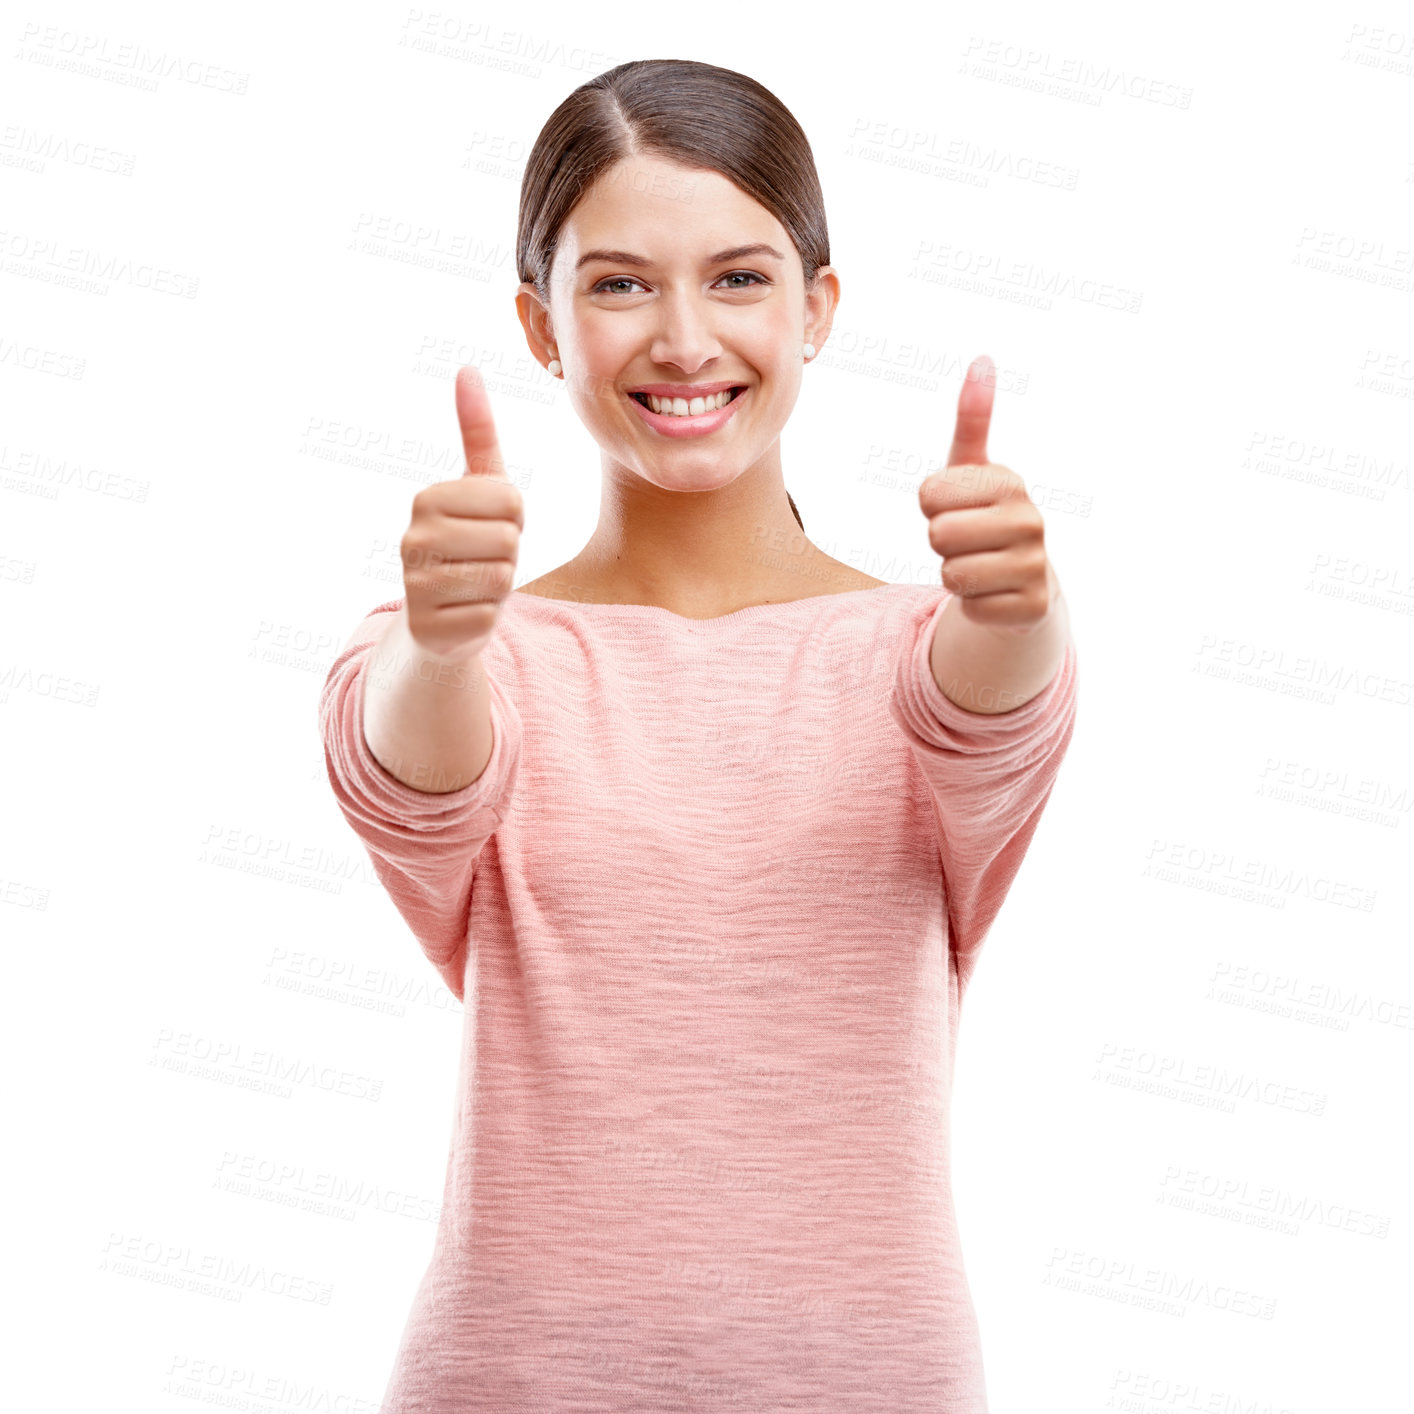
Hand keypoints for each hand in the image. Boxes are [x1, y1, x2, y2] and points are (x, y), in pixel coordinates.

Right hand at [400, 366, 523, 659]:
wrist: (442, 616)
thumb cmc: (470, 542)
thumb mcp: (478, 488)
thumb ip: (476, 432)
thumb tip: (467, 369)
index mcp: (427, 499)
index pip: (510, 500)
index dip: (515, 517)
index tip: (491, 525)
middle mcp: (412, 539)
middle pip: (507, 540)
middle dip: (509, 553)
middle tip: (484, 559)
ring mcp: (415, 586)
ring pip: (501, 578)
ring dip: (499, 586)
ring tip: (475, 583)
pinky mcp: (428, 627)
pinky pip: (489, 616)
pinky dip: (487, 618)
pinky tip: (465, 612)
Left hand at [919, 354, 1053, 632]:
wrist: (1023, 580)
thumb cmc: (985, 517)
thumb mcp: (973, 470)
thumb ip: (972, 420)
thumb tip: (982, 359)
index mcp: (1010, 482)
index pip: (929, 495)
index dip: (931, 507)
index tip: (956, 508)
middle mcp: (1030, 521)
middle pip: (939, 535)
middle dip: (941, 543)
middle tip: (966, 541)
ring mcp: (1035, 565)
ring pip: (952, 575)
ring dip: (954, 575)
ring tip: (978, 565)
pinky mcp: (1030, 607)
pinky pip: (970, 608)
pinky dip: (972, 604)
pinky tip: (992, 592)